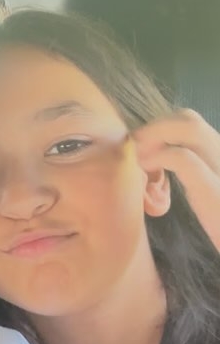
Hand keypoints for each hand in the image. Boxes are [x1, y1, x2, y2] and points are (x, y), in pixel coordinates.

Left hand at [133, 109, 219, 250]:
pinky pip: (183, 159)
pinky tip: (144, 174)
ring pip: (187, 126)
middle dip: (153, 128)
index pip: (188, 123)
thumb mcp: (204, 197)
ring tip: (135, 158)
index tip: (138, 151)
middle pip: (187, 118)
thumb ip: (188, 177)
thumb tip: (149, 174)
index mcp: (219, 156)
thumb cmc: (219, 226)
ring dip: (152, 136)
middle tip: (131, 151)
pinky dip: (157, 159)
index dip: (158, 130)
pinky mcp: (217, 191)